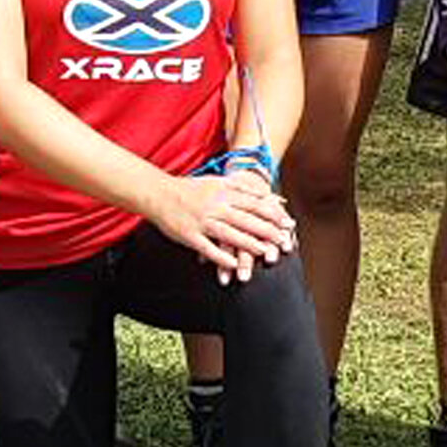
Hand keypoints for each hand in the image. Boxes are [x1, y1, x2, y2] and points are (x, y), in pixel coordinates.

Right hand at [154, 172, 295, 282]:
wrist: (159, 193)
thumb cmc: (190, 188)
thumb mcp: (217, 182)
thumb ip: (242, 188)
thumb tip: (268, 194)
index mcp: (223, 192)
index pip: (253, 203)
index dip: (272, 214)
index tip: (287, 223)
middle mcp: (215, 206)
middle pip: (246, 220)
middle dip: (267, 231)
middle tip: (283, 241)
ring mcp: (202, 221)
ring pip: (230, 234)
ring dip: (249, 244)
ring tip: (265, 253)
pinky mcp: (190, 235)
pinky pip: (207, 248)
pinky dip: (221, 257)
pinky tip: (233, 264)